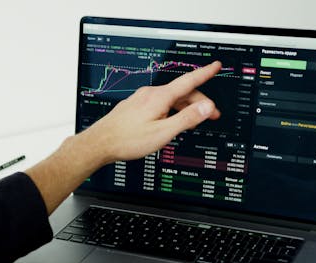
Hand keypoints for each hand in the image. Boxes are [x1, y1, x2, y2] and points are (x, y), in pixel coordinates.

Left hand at [80, 61, 221, 164]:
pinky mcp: (135, 106)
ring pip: (170, 99)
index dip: (205, 73)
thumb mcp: (163, 132)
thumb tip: (207, 107)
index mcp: (159, 97)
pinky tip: (171, 121)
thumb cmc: (127, 140)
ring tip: (193, 122)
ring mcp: (141, 99)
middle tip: (212, 115)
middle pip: (181, 92)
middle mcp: (150, 94)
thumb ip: (186, 119)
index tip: (215, 66)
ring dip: (185, 108)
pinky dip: (171, 110)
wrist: (100, 143)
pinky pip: (159, 103)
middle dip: (199, 102)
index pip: (188, 81)